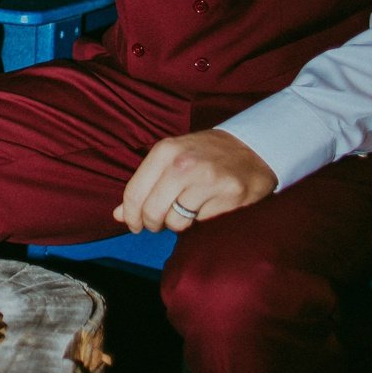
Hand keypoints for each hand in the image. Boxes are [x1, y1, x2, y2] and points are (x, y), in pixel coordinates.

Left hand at [114, 128, 276, 233]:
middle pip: (152, 211)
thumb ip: (144, 185)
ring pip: (176, 222)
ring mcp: (208, 181)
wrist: (253, 148)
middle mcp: (184, 164)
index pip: (134, 193)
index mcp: (165, 151)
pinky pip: (202, 223)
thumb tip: (118, 215)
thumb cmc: (205, 155)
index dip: (131, 215)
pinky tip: (209, 206)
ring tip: (188, 210)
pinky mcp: (230, 197)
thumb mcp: (171, 159)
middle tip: (160, 223)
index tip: (134, 224)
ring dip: (179, 223)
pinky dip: (201, 221)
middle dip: (153, 224)